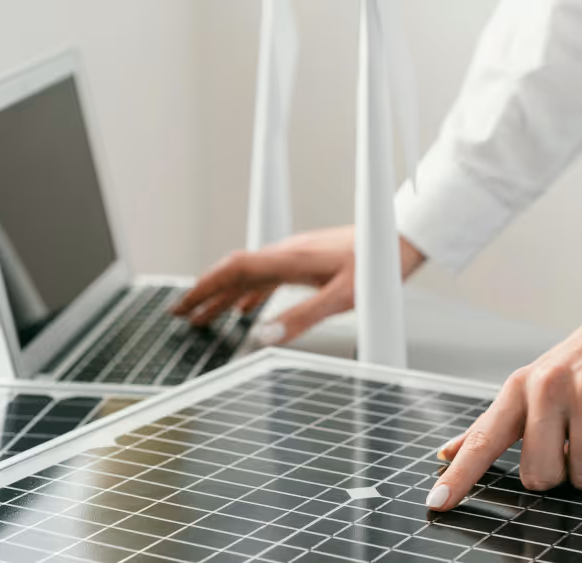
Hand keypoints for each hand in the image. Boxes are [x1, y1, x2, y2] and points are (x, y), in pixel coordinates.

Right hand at [171, 226, 425, 344]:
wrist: (400, 239)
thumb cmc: (377, 265)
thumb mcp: (342, 297)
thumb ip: (303, 317)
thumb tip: (264, 336)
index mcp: (289, 258)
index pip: (234, 269)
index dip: (205, 286)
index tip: (183, 305)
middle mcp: (288, 253)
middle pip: (235, 271)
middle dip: (205, 293)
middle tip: (182, 314)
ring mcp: (297, 255)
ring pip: (250, 275)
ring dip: (225, 295)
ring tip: (206, 317)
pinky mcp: (308, 261)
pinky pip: (268, 277)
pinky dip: (250, 293)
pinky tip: (247, 308)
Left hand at [425, 304, 581, 509]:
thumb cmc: (581, 365)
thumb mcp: (530, 385)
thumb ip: (490, 426)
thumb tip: (447, 454)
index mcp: (519, 388)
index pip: (482, 439)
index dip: (460, 476)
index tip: (437, 503)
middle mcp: (549, 386)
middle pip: (541, 475)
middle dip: (563, 472)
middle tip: (575, 441)